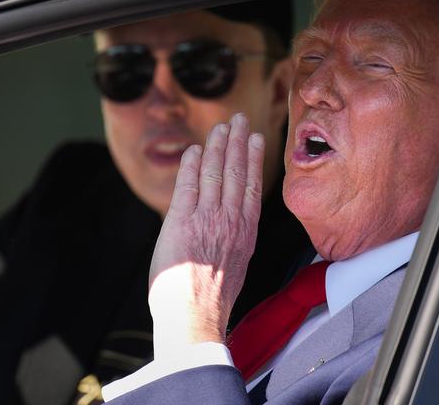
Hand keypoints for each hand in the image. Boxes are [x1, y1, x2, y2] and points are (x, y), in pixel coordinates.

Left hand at [148, 113, 264, 358]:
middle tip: (240, 120)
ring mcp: (207, 219)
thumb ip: (234, 237)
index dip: (253, 158)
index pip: (252, 185)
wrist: (195, 318)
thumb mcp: (236, 264)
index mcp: (246, 232)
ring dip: (217, 146)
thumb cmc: (211, 298)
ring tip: (221, 127)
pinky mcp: (182, 221)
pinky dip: (192, 165)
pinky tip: (195, 150)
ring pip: (215, 172)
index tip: (256, 139)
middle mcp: (230, 220)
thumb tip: (229, 222)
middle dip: (238, 141)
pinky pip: (188, 185)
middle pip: (236, 171)